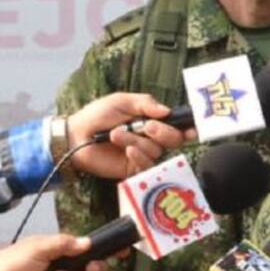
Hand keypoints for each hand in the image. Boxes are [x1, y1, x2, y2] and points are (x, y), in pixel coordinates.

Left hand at [0, 234, 107, 270]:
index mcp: (61, 250)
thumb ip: (65, 243)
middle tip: (92, 268)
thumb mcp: (38, 246)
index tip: (121, 251)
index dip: (106, 250)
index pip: (89, 248)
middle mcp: (65, 267)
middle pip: (94, 268)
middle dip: (96, 268)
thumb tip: (89, 243)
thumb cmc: (12, 263)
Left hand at [67, 93, 191, 178]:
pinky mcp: (132, 169)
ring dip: (138, 141)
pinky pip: (146, 165)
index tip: (192, 129)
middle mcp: (152, 138)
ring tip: (116, 134)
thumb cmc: (98, 115)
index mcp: (153, 121)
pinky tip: (127, 150)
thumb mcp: (122, 101)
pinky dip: (139, 156)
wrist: (75, 135)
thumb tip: (167, 111)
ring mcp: (142, 154)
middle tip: (146, 126)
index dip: (188, 128)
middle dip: (163, 132)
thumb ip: (146, 103)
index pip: (177, 125)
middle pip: (174, 139)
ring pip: (156, 150)